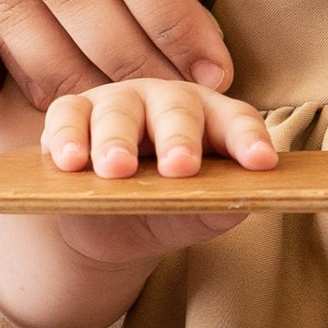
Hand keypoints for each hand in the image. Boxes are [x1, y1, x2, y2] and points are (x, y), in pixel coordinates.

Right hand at [38, 78, 276, 259]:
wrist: (109, 226)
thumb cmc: (165, 209)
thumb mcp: (193, 215)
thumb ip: (214, 208)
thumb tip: (237, 204)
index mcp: (210, 119)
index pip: (236, 120)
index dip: (248, 140)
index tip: (261, 163)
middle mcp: (166, 100)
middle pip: (176, 110)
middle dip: (179, 137)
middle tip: (180, 167)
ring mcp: (117, 102)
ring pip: (118, 111)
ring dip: (116, 140)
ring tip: (117, 169)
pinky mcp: (72, 113)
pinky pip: (67, 115)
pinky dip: (66, 137)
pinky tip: (70, 160)